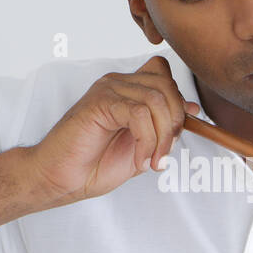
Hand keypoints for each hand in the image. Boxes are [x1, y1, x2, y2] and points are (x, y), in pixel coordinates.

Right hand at [29, 55, 199, 203]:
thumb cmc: (94, 164)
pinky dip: (146, 141)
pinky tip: (139, 160)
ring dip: (162, 138)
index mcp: (128, 89)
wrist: (60, 177)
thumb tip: (192, 109)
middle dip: (174, 125)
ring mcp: (108, 89)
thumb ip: (163, 126)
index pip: (165, 75)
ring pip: (156, 100)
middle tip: (164, 156)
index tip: (175, 135)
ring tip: (152, 162)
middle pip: (166, 86)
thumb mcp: (142, 146)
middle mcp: (118, 83)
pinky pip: (138, 114)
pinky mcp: (99, 102)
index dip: (177, 102)